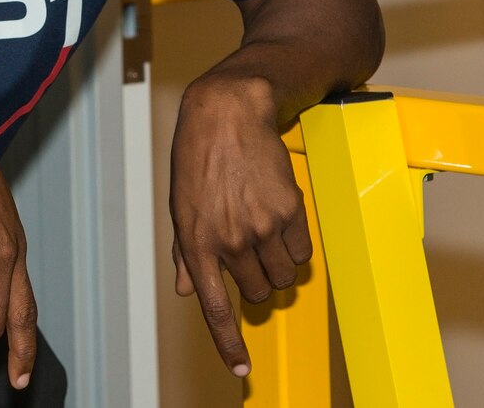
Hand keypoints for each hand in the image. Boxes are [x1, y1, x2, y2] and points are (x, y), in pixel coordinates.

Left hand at [169, 74, 309, 378]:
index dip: (229, 343)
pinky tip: (283, 223)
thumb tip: (185, 288)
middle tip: (252, 256)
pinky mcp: (289, 211)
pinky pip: (302, 253)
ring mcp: (261, 228)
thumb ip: (185, 252)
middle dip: (256, 283)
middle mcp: (229, 241)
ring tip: (266, 235)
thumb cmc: (198, 156)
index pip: (214, 307)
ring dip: (278, 267)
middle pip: (256, 294)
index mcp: (197, 243)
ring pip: (282, 277)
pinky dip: (296, 248)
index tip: (241, 368)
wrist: (229, 113)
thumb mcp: (181, 206)